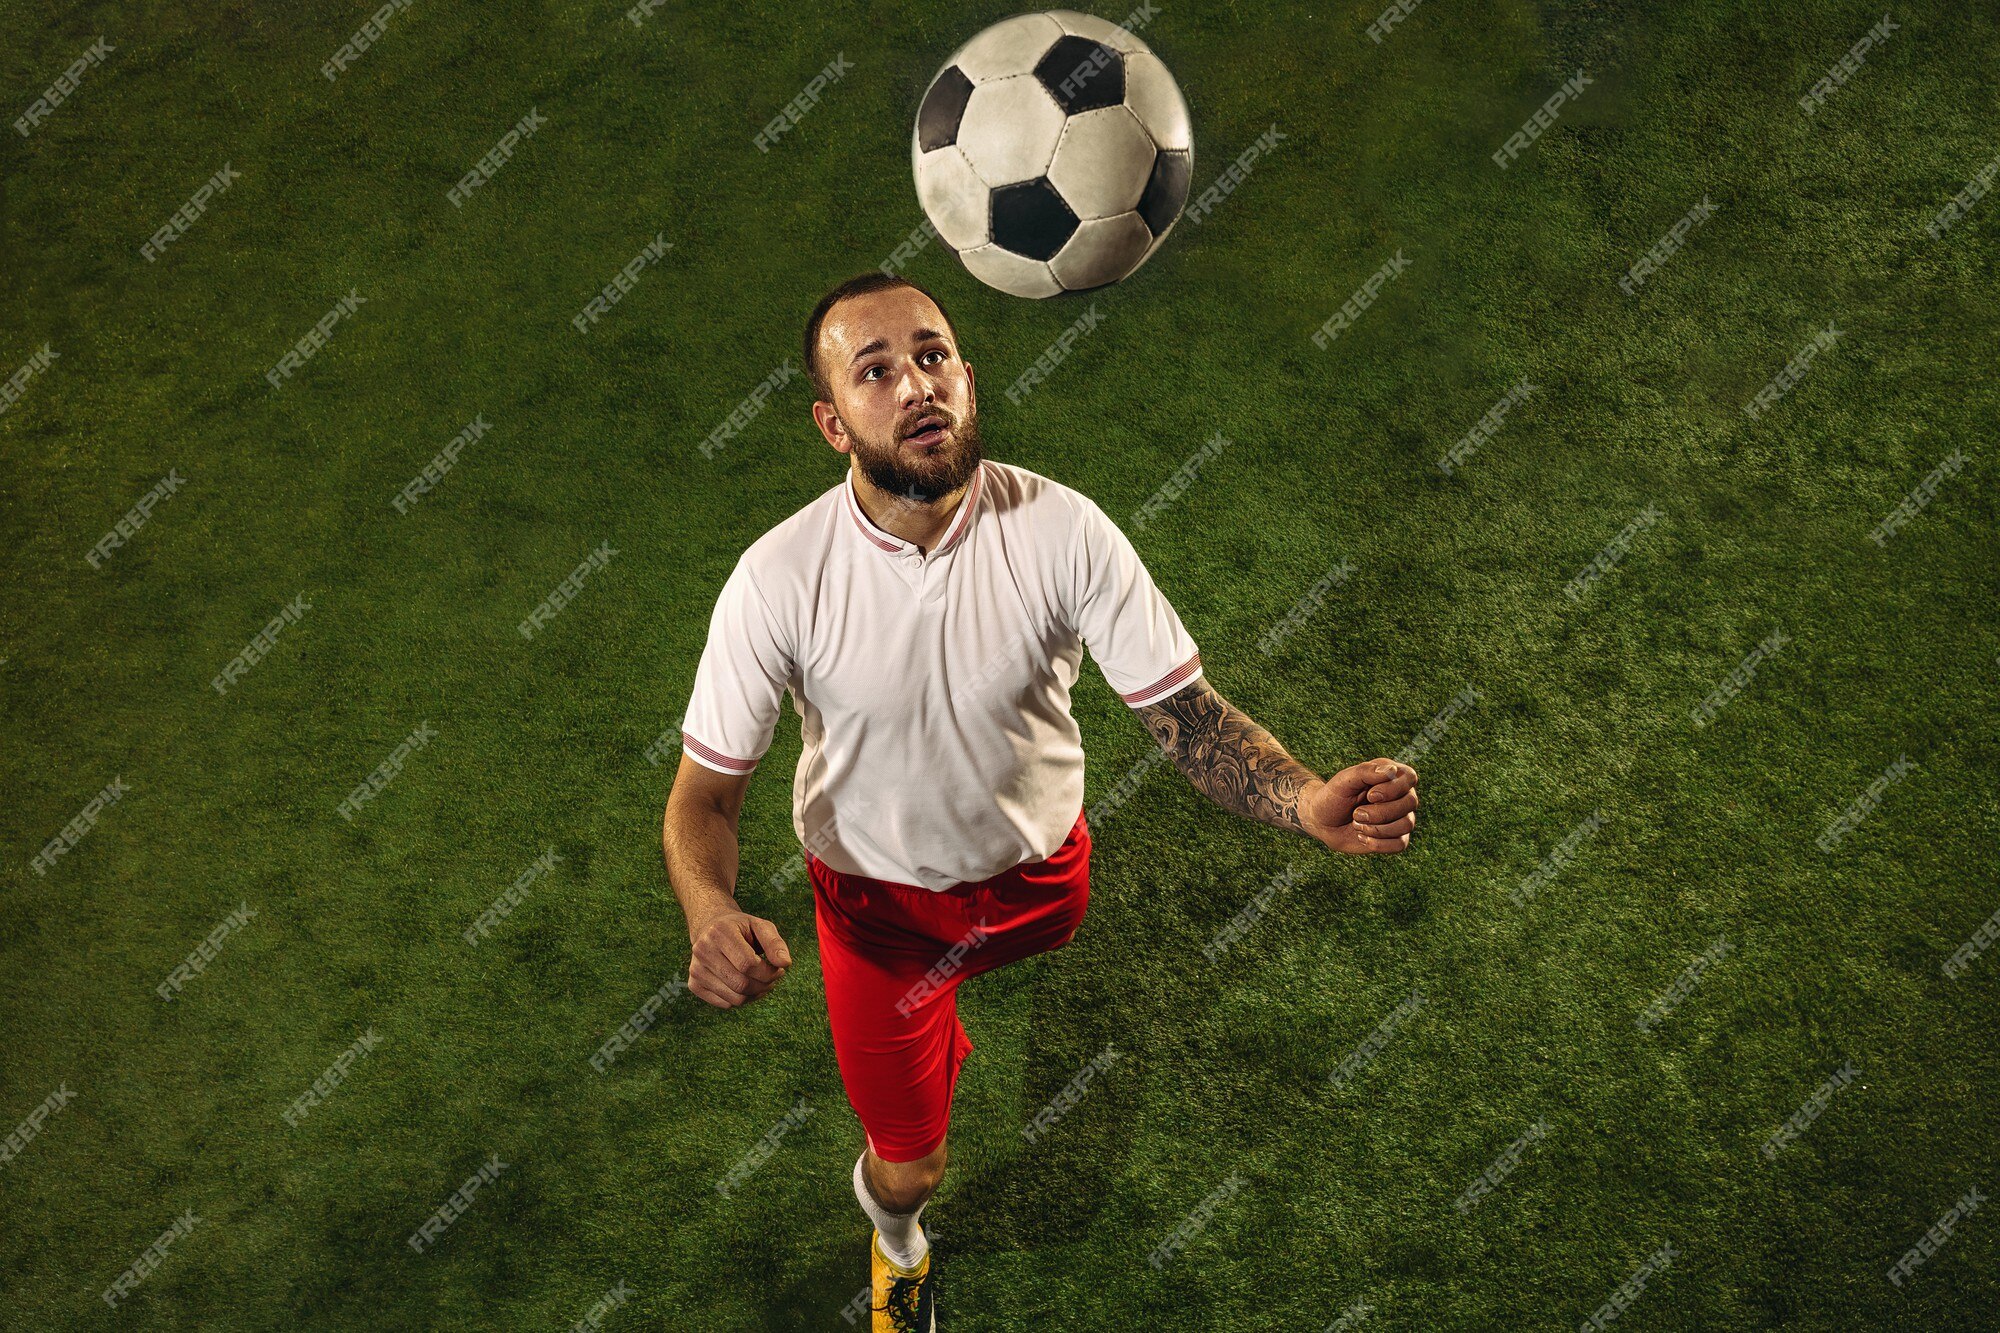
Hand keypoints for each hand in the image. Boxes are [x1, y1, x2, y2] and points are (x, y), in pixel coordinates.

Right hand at [688, 909, 792, 1008]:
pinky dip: (742, 999)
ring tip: (763, 982)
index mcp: (719, 932)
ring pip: (734, 998)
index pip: (747, 964)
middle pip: (741, 984)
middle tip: (773, 978)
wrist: (711, 928)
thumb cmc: (741, 929)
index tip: (779, 969)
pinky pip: (725, 1004)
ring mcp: (695, 969)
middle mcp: (702, 950)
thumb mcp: (761, 927)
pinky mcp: (693, 984)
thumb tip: (785, 964)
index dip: (769, 972)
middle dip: (765, 985)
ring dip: (756, 995)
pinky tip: (747, 986)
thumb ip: (775, 943)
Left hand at [1302, 758, 1419, 854]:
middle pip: (1410, 803)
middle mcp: (1400, 795)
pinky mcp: (1395, 837)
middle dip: (1381, 812)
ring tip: (1356, 825)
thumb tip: (1393, 770)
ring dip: (1377, 829)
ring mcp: (1400, 817)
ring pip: (1406, 824)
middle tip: (1356, 813)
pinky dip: (1379, 844)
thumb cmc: (1333, 797)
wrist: (1322, 822)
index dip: (1393, 789)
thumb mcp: (1344, 780)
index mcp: (1391, 775)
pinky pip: (1401, 844)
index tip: (1370, 795)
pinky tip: (1363, 838)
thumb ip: (1366, 772)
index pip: (1410, 777)